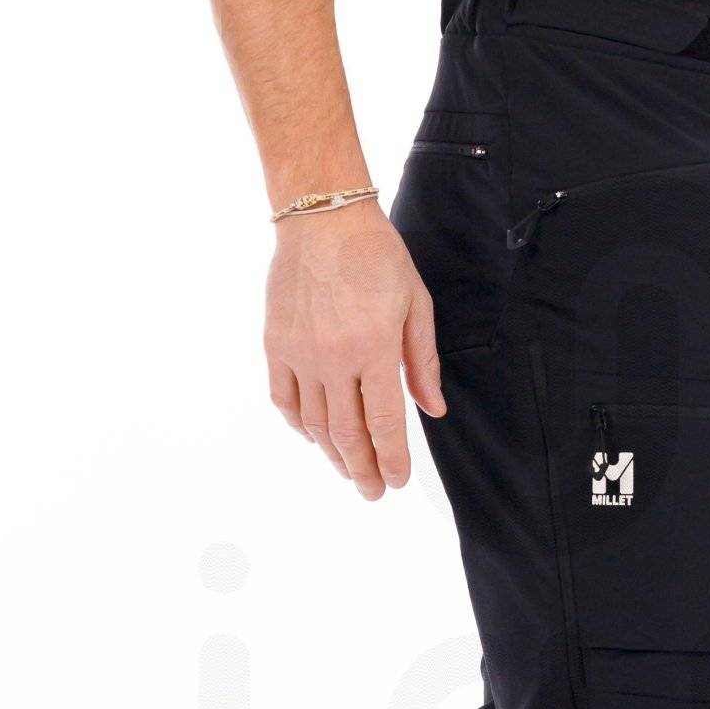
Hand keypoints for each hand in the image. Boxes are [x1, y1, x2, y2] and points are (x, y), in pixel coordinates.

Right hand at [265, 202, 445, 500]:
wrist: (321, 217)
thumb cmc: (375, 255)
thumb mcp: (415, 304)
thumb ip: (422, 361)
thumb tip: (433, 409)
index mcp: (374, 348)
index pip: (386, 423)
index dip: (392, 459)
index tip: (396, 481)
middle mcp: (335, 357)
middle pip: (348, 433)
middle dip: (363, 469)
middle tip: (372, 492)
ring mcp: (301, 354)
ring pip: (316, 424)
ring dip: (333, 454)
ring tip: (348, 470)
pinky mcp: (276, 345)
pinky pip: (285, 400)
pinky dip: (299, 425)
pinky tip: (313, 437)